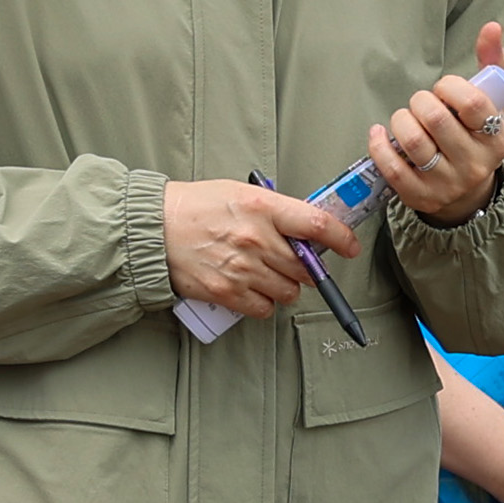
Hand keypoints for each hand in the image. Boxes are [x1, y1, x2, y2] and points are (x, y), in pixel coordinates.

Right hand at [161, 178, 353, 322]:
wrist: (154, 228)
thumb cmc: (195, 206)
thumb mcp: (240, 193)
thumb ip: (275, 211)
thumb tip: (306, 231)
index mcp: (262, 207)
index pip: (317, 225)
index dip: (341, 239)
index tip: (349, 246)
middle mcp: (256, 239)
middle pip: (305, 266)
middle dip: (306, 267)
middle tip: (294, 261)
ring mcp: (242, 268)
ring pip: (289, 291)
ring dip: (286, 286)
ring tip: (267, 273)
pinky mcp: (227, 292)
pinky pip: (265, 309)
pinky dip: (264, 303)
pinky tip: (252, 289)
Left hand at [362, 23, 503, 229]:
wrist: (468, 193)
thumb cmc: (476, 137)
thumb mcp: (492, 106)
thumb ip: (491, 64)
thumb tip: (491, 26)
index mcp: (497, 139)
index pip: (473, 103)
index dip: (450, 87)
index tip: (443, 88)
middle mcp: (475, 164)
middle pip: (437, 120)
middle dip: (420, 101)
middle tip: (420, 102)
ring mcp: (447, 184)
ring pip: (414, 142)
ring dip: (400, 119)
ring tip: (404, 117)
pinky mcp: (420, 197)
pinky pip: (393, 168)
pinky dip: (380, 145)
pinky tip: (379, 133)